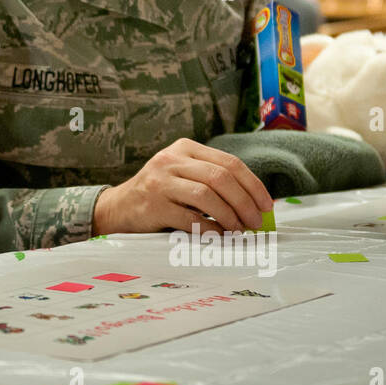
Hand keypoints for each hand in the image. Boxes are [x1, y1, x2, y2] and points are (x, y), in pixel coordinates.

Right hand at [92, 139, 272, 235]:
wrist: (119, 207)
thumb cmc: (160, 194)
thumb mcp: (182, 175)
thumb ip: (212, 181)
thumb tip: (255, 205)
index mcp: (185, 148)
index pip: (229, 162)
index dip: (253, 185)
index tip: (266, 205)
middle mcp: (171, 160)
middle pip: (220, 177)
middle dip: (245, 202)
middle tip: (256, 222)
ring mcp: (160, 182)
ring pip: (206, 195)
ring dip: (230, 216)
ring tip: (239, 230)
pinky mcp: (153, 205)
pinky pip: (190, 218)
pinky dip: (210, 229)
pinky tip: (218, 236)